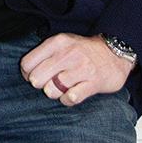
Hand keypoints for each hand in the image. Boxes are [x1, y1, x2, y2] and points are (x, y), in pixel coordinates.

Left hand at [20, 33, 134, 106]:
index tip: (33, 76)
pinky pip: (71, 97)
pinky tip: (71, 94)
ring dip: (54, 93)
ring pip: (52, 89)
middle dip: (40, 84)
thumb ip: (44, 53)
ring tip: (61, 89)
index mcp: (57, 43)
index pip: (27, 63)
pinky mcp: (94, 82)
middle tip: (48, 83)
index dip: (27, 74)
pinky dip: (68, 99)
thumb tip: (26, 73)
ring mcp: (81, 68)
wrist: (115, 52)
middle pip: (37, 78)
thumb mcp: (63, 42)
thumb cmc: (83, 51)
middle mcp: (68, 54)